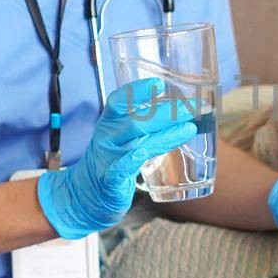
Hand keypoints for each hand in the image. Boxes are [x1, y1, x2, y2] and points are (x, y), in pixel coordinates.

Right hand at [36, 77, 197, 238]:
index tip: (159, 84)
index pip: (119, 101)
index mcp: (109, 123)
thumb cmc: (111, 160)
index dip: (137, 91)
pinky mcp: (111, 179)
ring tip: (190, 128)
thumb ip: (143, 123)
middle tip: (192, 108)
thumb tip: (178, 110)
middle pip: (136, 120)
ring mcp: (109, 158)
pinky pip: (123, 167)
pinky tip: (155, 155)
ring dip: (166, 135)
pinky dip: (136, 160)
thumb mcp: (120, 136)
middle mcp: (108, 137)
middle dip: (167, 113)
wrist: (84, 193)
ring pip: (137, 143)